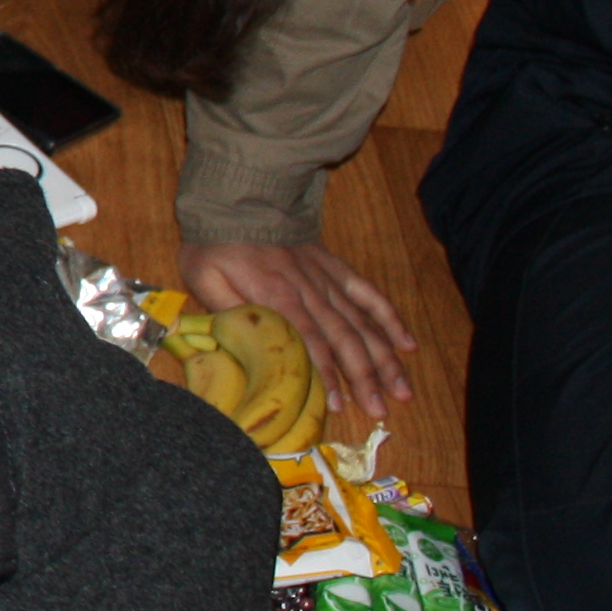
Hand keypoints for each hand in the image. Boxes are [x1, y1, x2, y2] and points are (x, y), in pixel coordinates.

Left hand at [181, 238, 414, 420]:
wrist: (239, 200)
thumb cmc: (216, 244)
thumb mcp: (204, 277)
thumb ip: (225, 310)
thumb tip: (243, 344)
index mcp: (277, 295)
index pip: (310, 341)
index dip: (327, 375)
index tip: (340, 405)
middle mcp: (310, 291)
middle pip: (345, 339)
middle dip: (366, 377)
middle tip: (381, 410)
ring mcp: (327, 279)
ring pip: (363, 323)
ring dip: (385, 358)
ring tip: (402, 391)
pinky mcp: (336, 269)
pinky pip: (368, 294)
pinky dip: (390, 319)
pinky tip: (408, 344)